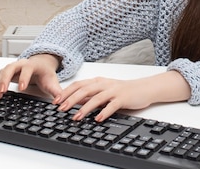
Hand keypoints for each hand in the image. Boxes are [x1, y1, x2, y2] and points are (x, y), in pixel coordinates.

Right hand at [0, 54, 62, 99]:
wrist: (41, 64)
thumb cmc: (45, 73)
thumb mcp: (52, 81)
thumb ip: (57, 92)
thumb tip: (59, 101)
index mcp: (33, 65)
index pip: (27, 69)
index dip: (24, 77)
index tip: (21, 88)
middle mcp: (21, 64)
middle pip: (10, 68)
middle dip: (5, 79)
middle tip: (3, 91)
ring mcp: (13, 67)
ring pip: (2, 71)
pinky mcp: (7, 71)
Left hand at [54, 71, 190, 121]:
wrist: (143, 89)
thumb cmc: (123, 90)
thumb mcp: (104, 90)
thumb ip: (90, 94)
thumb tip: (73, 101)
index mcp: (98, 81)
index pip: (78, 84)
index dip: (66, 92)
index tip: (56, 101)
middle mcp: (104, 84)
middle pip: (84, 90)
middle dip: (71, 99)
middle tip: (61, 109)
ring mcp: (113, 91)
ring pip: (96, 98)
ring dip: (85, 108)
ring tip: (76, 117)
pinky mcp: (123, 98)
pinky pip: (112, 106)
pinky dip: (104, 112)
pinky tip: (98, 119)